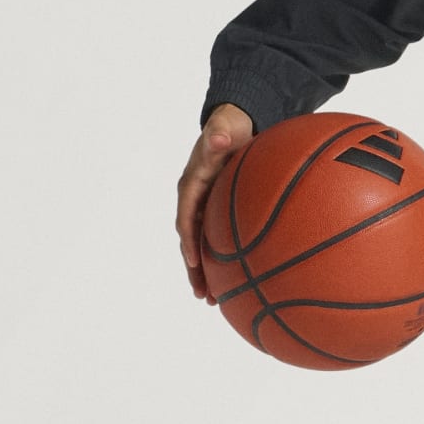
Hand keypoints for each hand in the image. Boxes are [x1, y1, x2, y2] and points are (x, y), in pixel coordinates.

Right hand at [178, 103, 256, 303]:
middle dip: (195, 269)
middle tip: (203, 295)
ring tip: (215, 300)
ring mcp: (207, 206)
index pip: (186, 216)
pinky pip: (219, 238)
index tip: (192, 261)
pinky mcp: (220, 209)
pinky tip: (237, 278)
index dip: (188, 239)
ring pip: (203, 244)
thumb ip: (220, 134)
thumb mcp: (224, 126)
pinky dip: (224, 258)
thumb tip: (218, 137)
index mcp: (192, 184)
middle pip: (192, 240)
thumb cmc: (229, 126)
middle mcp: (195, 199)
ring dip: (206, 271)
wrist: (235, 123)